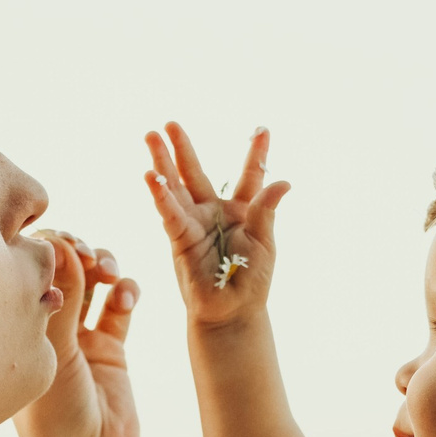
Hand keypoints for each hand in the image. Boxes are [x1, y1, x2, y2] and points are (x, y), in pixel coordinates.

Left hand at [13, 231, 142, 436]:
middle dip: (76, 252)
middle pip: (61, 269)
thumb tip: (63, 243)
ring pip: (92, 281)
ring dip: (103, 266)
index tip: (60, 243)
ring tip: (109, 271)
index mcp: (15, 328)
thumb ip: (62, 297)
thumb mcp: (52, 354)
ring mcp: (78, 338)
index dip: (45, 249)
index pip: (26, 271)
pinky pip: (119, 306)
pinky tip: (126, 296)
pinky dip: (125, 291)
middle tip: (86, 253)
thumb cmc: (56, 419)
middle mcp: (44, 328)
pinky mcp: (110, 349)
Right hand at [144, 123, 290, 328]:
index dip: (255, 153)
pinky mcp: (181, 239)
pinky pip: (170, 214)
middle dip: (183, 148)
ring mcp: (194, 223)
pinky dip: (161, 196)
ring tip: (151, 137)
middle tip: (170, 124)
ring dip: (163, 163)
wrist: (231, 313)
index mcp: (243, 210)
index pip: (249, 175)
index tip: (263, 129)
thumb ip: (267, 210)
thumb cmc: (251, 281)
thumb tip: (284, 181)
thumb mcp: (265, 243)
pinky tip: (150, 176)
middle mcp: (214, 212)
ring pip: (177, 187)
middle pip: (197, 173)